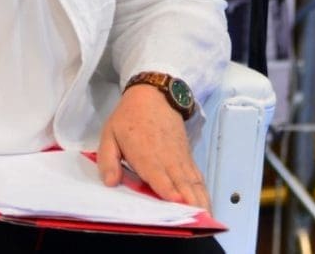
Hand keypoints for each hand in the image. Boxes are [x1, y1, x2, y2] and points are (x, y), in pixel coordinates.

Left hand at [96, 83, 209, 210]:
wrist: (153, 95)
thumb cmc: (128, 118)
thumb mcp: (109, 134)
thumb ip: (107, 159)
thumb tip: (110, 182)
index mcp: (145, 154)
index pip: (159, 175)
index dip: (168, 190)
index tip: (177, 202)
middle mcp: (166, 157)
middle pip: (181, 182)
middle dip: (190, 202)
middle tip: (199, 219)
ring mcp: (179, 157)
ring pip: (192, 181)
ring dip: (200, 199)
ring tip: (207, 217)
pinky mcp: (187, 156)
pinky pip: (196, 176)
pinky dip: (202, 190)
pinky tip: (206, 203)